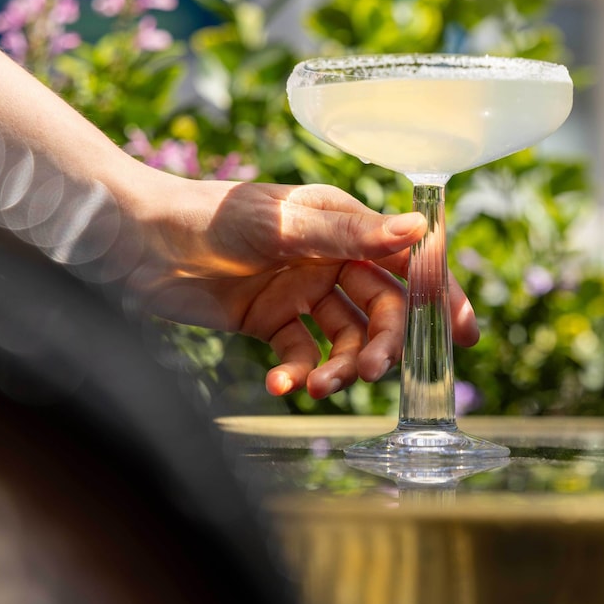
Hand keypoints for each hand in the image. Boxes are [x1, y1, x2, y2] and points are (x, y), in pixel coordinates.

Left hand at [134, 177, 478, 398]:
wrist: (138, 242)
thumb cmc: (211, 216)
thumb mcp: (285, 224)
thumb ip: (352, 233)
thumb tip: (420, 230)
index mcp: (344, 224)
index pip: (405, 259)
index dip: (438, 293)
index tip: (464, 331)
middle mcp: (331, 258)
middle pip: (379, 309)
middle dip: (382, 343)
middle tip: (374, 373)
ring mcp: (302, 292)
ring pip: (344, 338)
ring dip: (340, 365)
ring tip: (321, 386)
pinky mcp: (272, 322)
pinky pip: (301, 353)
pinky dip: (297, 372)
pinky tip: (282, 384)